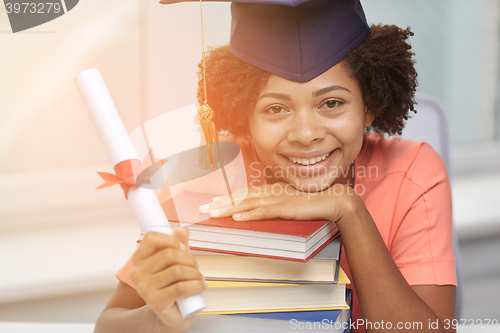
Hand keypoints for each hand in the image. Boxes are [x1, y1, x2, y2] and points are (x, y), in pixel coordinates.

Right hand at [130, 228, 206, 332]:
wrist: (169, 314)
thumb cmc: (172, 284)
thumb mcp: (176, 261)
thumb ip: (179, 243)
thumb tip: (181, 230)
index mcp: (139, 258)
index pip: (151, 237)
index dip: (171, 239)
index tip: (182, 247)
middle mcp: (138, 272)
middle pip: (169, 254)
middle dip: (189, 259)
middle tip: (195, 267)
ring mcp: (145, 288)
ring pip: (178, 271)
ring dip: (195, 273)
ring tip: (199, 278)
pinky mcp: (156, 302)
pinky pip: (181, 287)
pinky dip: (196, 285)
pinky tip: (201, 286)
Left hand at [199, 182, 355, 222]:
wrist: (335, 201)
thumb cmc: (315, 204)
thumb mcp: (291, 204)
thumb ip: (277, 207)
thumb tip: (261, 213)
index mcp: (274, 191)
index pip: (246, 193)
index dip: (228, 197)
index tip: (213, 202)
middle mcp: (273, 192)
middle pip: (242, 196)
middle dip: (221, 202)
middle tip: (204, 208)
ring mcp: (279, 199)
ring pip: (248, 202)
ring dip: (229, 208)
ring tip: (213, 213)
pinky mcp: (286, 207)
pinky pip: (264, 211)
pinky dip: (249, 214)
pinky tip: (237, 217)